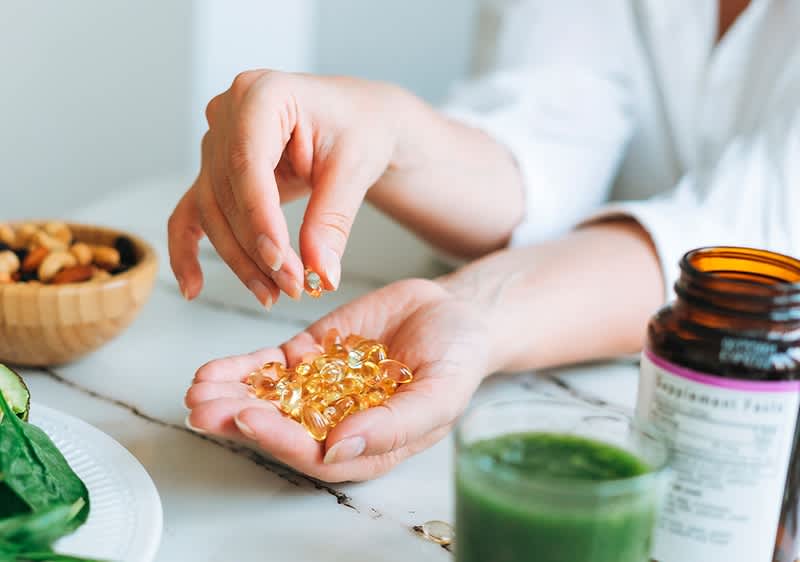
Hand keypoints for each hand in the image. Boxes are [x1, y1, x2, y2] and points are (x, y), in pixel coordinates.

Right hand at [168, 70, 405, 306]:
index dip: (259, 217)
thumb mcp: (355, 169)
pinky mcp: (215, 171)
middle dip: (257, 248)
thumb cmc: (360, 128)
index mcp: (262, 93)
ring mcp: (216, 141)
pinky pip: (192, 212)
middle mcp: (227, 112)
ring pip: (213, 211)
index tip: (280, 260)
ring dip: (240, 259)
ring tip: (273, 294)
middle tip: (292, 286)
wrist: (359, 120)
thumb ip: (332, 220)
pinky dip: (188, 250)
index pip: (248, 163)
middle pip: (227, 193)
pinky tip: (194, 287)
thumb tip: (321, 273)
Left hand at [184, 279, 490, 481]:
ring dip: (230, 396)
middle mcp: (337, 422)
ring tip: (197, 390)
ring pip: (268, 398)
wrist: (455, 313)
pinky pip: (271, 366)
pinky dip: (241, 368)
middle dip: (238, 420)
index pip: (315, 454)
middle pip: (281, 429)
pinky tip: (212, 371)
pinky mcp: (311, 356)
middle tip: (203, 410)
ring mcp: (321, 388)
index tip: (248, 420)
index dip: (280, 440)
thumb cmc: (458, 359)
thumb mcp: (440, 393)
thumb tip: (340, 449)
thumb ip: (394, 424)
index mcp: (367, 445)